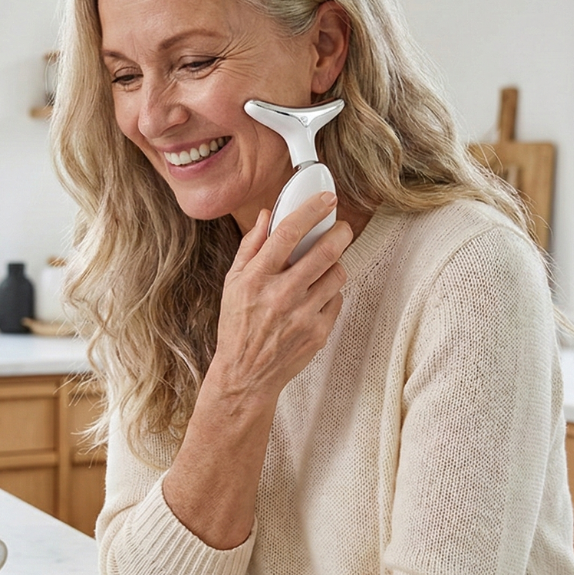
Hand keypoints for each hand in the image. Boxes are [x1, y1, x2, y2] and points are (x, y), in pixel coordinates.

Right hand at [213, 191, 352, 398]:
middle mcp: (281, 295)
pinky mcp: (319, 332)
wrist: (245, 375)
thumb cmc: (238, 327)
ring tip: (321, 269)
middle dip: (339, 232)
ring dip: (334, 265)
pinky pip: (337, 299)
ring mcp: (303, 315)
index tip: (324, 199)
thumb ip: (251, 246)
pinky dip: (329, 294)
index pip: (288, 233)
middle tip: (340, 228)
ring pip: (337, 274)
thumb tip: (267, 215)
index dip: (310, 210)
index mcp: (256, 278)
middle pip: (325, 251)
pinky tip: (314, 298)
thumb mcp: (233, 283)